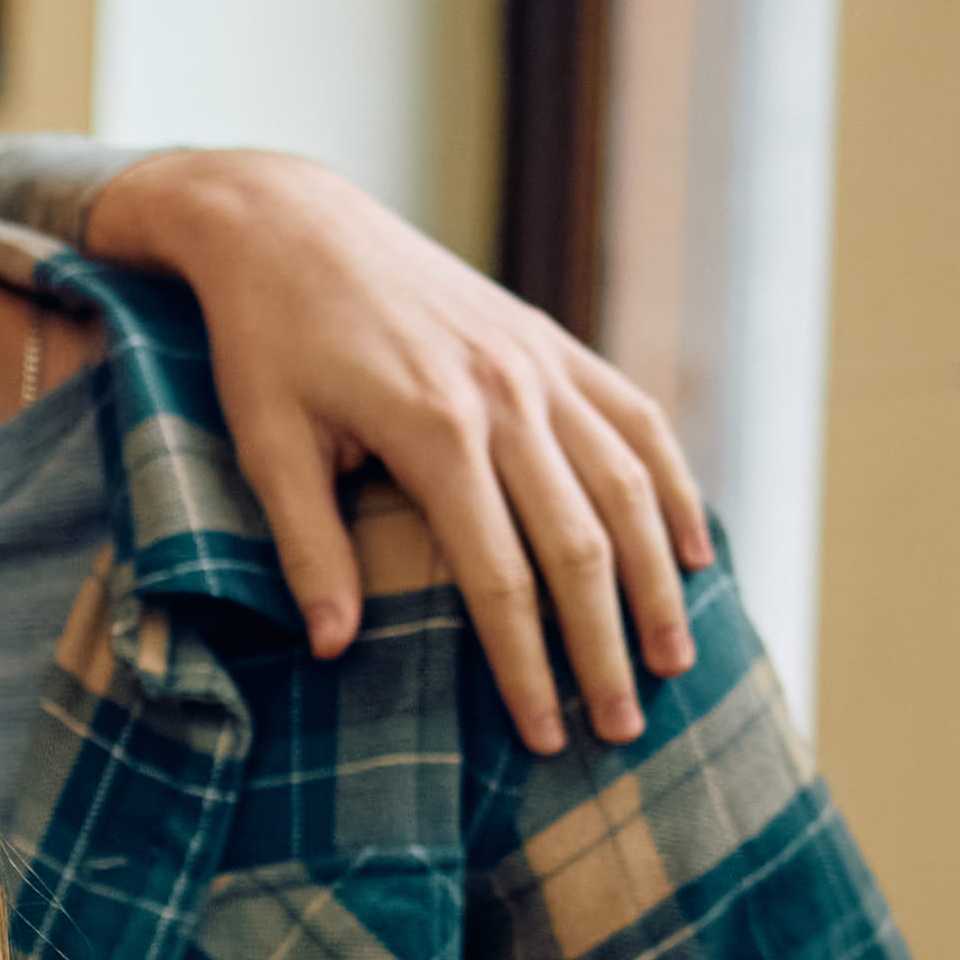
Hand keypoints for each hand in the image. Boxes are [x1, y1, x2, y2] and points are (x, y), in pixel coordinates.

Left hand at [97, 150, 706, 751]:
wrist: (291, 227)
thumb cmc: (265, 342)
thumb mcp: (265, 443)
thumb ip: (308, 544)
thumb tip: (337, 649)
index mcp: (435, 429)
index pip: (503, 577)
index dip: (528, 664)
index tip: (545, 732)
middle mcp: (507, 397)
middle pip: (583, 545)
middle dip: (606, 645)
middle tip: (621, 727)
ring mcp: (541, 365)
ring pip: (629, 487)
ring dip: (658, 580)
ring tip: (674, 660)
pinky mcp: (551, 344)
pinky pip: (636, 421)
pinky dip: (671, 488)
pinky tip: (693, 552)